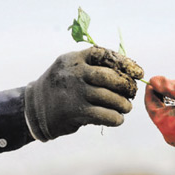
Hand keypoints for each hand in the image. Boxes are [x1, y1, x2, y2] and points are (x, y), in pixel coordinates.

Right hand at [25, 46, 143, 141]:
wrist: (35, 109)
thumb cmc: (61, 88)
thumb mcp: (70, 69)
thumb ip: (92, 66)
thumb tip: (127, 73)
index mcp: (74, 59)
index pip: (104, 55)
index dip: (125, 63)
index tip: (139, 72)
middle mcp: (74, 73)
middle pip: (110, 77)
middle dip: (126, 85)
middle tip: (132, 92)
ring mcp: (75, 93)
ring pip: (109, 97)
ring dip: (124, 104)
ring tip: (127, 107)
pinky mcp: (76, 112)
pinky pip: (104, 115)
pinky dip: (116, 118)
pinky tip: (118, 119)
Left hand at [144, 76, 174, 149]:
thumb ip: (166, 86)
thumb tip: (153, 81)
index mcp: (166, 127)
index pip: (151, 108)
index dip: (150, 94)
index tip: (152, 83)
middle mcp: (173, 138)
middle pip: (162, 115)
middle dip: (162, 99)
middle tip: (164, 85)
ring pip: (173, 120)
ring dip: (173, 106)